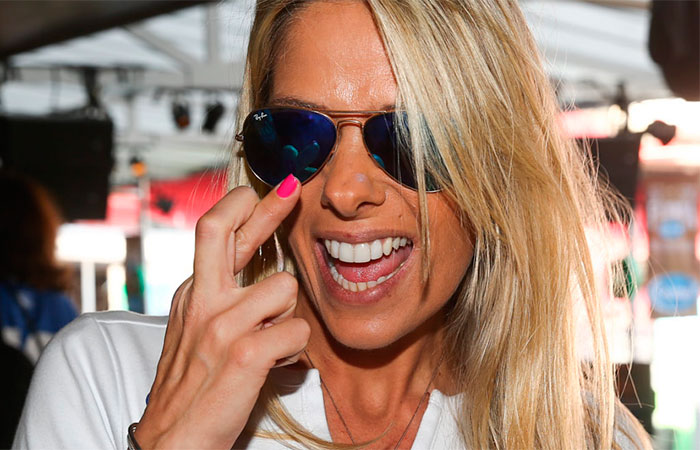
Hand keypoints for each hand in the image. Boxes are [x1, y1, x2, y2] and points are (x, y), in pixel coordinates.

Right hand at [134, 176, 309, 448]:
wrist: (173, 440)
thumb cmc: (193, 385)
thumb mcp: (198, 330)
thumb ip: (225, 296)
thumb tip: (262, 270)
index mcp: (193, 293)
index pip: (214, 232)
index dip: (245, 206)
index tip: (275, 191)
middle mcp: (202, 300)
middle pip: (222, 228)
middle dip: (266, 206)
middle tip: (293, 191)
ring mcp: (220, 325)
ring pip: (285, 287)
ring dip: (289, 314)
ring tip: (274, 340)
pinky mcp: (245, 353)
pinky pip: (297, 332)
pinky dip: (295, 350)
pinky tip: (278, 364)